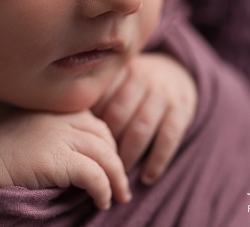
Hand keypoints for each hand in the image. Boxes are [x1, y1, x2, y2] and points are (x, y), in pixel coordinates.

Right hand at [0, 110, 130, 210]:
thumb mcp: (28, 139)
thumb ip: (51, 140)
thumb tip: (76, 161)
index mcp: (51, 112)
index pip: (92, 122)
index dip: (105, 144)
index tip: (109, 164)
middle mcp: (58, 119)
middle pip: (103, 135)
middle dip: (116, 158)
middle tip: (120, 183)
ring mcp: (58, 136)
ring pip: (105, 153)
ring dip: (116, 177)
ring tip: (118, 196)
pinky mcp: (57, 159)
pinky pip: (94, 173)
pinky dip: (104, 188)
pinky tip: (102, 201)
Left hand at [92, 53, 196, 184]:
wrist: (177, 72)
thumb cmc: (134, 85)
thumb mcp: (118, 80)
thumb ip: (98, 97)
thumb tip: (67, 126)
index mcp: (121, 71)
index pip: (100, 100)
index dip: (90, 126)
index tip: (82, 146)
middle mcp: (142, 78)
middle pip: (118, 114)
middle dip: (107, 144)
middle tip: (98, 166)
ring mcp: (163, 93)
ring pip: (141, 128)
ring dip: (129, 156)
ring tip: (120, 176)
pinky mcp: (182, 110)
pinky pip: (169, 137)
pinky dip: (157, 160)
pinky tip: (147, 178)